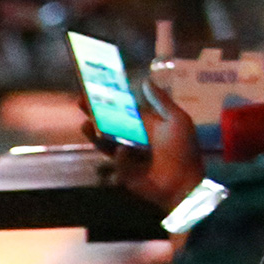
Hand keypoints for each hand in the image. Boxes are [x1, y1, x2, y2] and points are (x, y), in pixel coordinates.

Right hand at [98, 77, 203, 214]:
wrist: (183, 182)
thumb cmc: (182, 150)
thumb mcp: (176, 120)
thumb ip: (161, 101)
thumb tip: (146, 81)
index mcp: (146, 125)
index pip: (123, 110)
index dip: (110, 101)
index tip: (94, 91)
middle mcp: (134, 139)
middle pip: (109, 125)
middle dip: (95, 115)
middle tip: (80, 103)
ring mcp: (127, 157)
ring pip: (106, 143)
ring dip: (94, 134)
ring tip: (85, 125)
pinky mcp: (124, 173)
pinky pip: (117, 162)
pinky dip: (121, 157)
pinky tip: (123, 151)